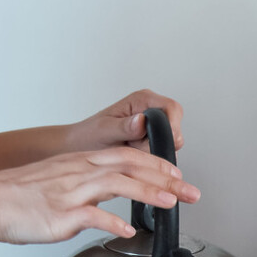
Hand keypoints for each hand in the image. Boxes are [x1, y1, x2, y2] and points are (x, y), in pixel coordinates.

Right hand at [0, 146, 200, 244]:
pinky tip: (128, 229)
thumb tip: (102, 202)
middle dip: (164, 176)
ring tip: (170, 203)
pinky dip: (113, 221)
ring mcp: (69, 192)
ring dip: (147, 192)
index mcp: (76, 163)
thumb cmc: (14, 194)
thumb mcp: (53, 180)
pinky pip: (92, 215)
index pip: (124, 156)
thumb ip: (80, 187)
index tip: (176, 174)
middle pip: (128, 166)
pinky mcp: (60, 213)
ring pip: (116, 184)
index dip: (154, 163)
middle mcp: (76, 172)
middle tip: (190, 190)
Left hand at [68, 89, 184, 153]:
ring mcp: (153, 125)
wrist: (81, 147)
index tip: (161, 140)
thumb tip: (141, 120)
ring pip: (170, 142)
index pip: (172, 108)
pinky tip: (134, 155)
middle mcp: (150, 110)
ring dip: (153, 151)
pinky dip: (150, 157)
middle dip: (159, 142)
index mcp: (141, 99)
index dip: (172, 125)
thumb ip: (123, 126)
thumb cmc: (89, 135)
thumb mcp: (104, 130)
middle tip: (137, 146)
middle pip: (175, 127)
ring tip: (131, 149)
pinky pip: (162, 151)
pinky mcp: (152, 140)